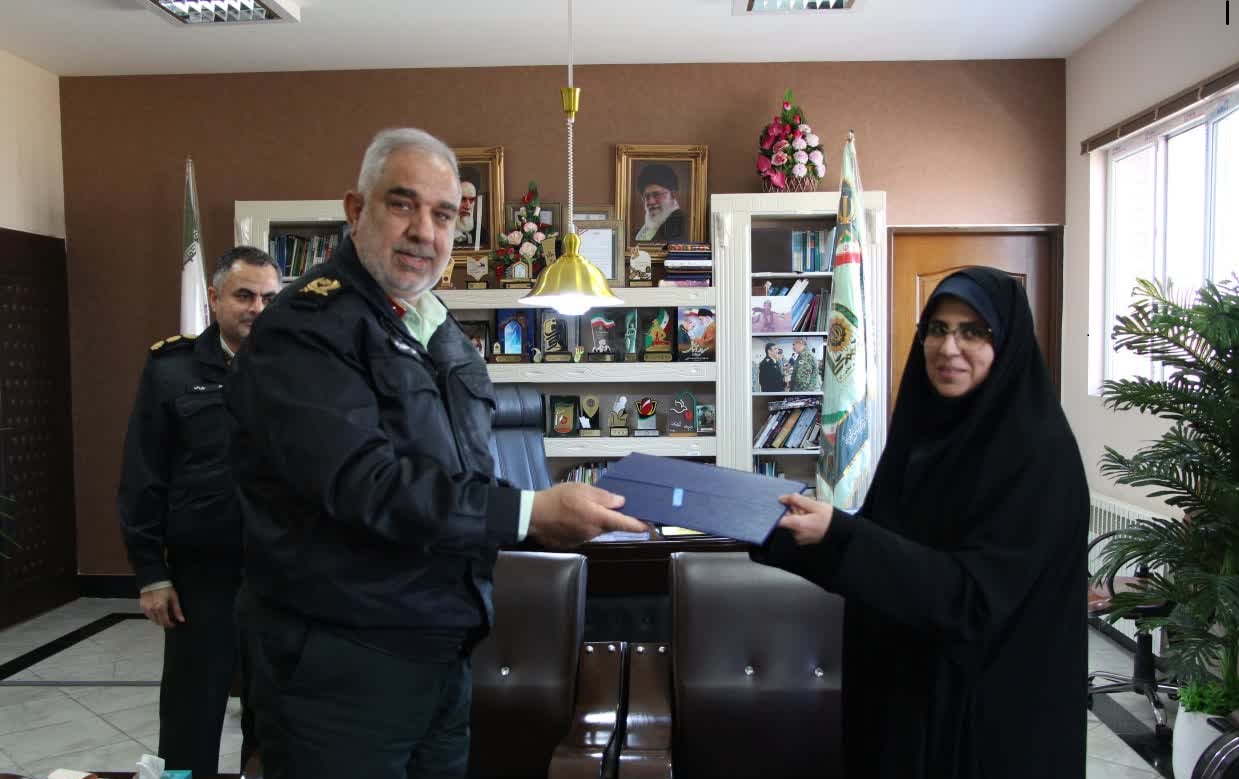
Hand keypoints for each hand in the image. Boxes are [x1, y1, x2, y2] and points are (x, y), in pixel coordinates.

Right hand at [139, 585, 184, 627]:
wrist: (154, 580)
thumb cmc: (165, 588)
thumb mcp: (174, 598)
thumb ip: (177, 610)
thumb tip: (181, 619)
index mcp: (160, 607)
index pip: (165, 621)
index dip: (170, 625)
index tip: (173, 624)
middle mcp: (152, 609)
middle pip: (158, 622)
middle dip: (164, 623)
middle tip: (169, 620)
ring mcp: (146, 608)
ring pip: (152, 619)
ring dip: (158, 620)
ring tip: (164, 615)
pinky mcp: (142, 606)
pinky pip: (148, 614)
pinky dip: (153, 615)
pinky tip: (157, 612)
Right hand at [530, 483, 645, 547]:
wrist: (533, 516)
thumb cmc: (558, 499)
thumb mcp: (583, 490)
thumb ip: (604, 497)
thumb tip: (621, 502)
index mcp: (599, 518)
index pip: (627, 524)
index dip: (641, 525)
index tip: (652, 526)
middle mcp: (595, 532)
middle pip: (612, 525)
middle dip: (614, 517)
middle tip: (610, 505)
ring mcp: (584, 539)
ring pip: (598, 529)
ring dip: (597, 520)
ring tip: (584, 507)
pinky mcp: (574, 542)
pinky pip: (586, 532)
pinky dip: (585, 524)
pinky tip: (574, 516)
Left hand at [777, 492, 833, 545]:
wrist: (841, 530)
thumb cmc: (829, 517)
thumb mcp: (815, 504)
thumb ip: (797, 500)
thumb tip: (782, 498)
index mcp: (798, 525)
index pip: (778, 521)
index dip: (778, 511)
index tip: (783, 505)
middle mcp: (796, 534)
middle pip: (786, 520)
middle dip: (793, 510)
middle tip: (805, 507)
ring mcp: (799, 538)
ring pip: (792, 523)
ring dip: (798, 515)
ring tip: (810, 512)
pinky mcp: (802, 540)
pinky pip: (797, 528)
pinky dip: (801, 522)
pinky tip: (810, 518)